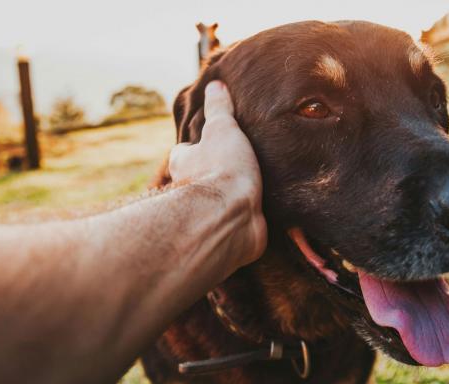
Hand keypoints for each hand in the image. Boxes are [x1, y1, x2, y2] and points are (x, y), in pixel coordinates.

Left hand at [167, 80, 265, 266]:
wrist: (232, 217)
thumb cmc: (223, 169)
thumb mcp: (222, 129)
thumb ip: (219, 109)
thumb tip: (215, 84)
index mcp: (184, 163)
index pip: (184, 152)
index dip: (196, 146)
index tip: (210, 142)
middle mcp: (190, 191)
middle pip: (197, 179)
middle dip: (212, 174)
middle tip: (234, 166)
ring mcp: (210, 214)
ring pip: (217, 203)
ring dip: (231, 198)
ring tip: (255, 188)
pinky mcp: (230, 233)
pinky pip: (239, 223)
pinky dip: (247, 219)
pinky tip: (264, 213)